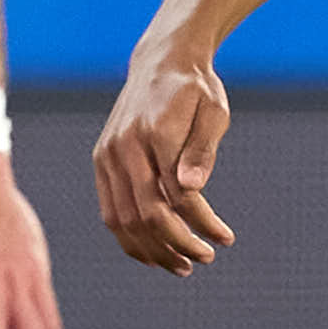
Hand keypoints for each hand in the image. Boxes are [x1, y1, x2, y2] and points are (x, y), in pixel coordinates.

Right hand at [91, 50, 236, 273]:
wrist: (161, 62)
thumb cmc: (196, 90)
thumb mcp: (214, 112)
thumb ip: (203, 150)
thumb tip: (191, 189)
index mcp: (155, 132)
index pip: (178, 195)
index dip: (202, 223)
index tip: (226, 239)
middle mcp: (124, 146)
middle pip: (147, 213)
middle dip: (177, 244)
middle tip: (205, 259)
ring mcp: (108, 155)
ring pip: (123, 219)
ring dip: (152, 250)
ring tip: (182, 266)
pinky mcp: (101, 161)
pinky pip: (110, 210)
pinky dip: (129, 237)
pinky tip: (153, 254)